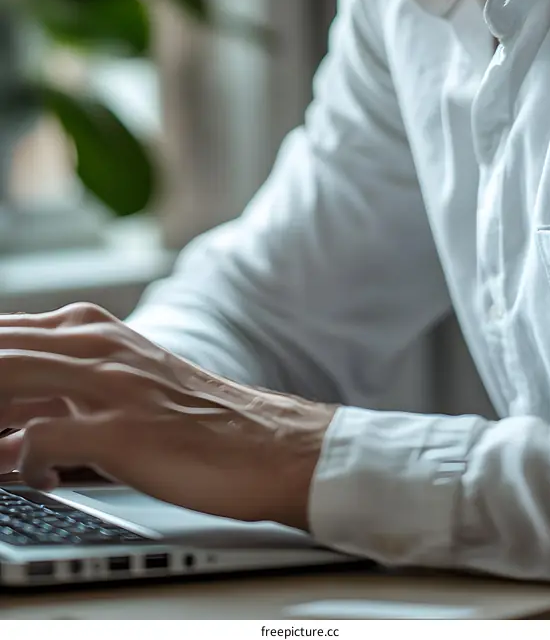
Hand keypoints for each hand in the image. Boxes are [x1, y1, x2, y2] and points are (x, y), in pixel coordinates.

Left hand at [0, 303, 337, 530]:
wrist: (264, 443)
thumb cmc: (192, 420)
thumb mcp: (119, 386)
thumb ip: (57, 398)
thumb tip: (3, 437)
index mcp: (91, 329)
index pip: (4, 332)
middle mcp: (97, 344)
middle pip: (1, 349)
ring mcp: (110, 384)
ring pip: (8, 376)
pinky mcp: (122, 431)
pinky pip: (41, 440)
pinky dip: (24, 463)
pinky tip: (40, 479)